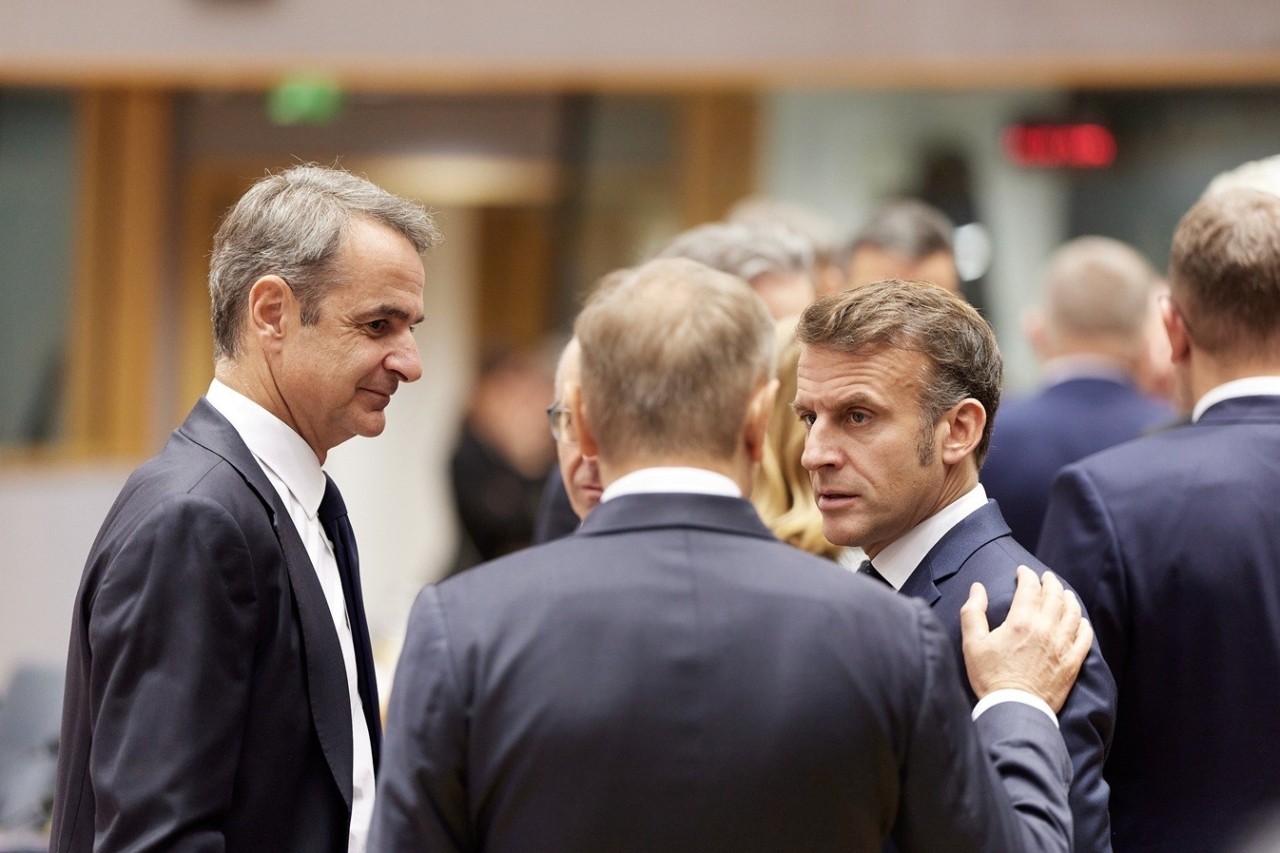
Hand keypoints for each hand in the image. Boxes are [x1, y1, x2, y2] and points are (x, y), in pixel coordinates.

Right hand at [960, 566, 1092, 711]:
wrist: (1014, 709)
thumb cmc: (990, 677)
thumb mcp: (972, 644)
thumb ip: (973, 612)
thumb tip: (978, 588)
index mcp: (1021, 622)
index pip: (1030, 588)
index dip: (1026, 575)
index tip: (1022, 571)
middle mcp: (1045, 629)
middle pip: (1054, 596)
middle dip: (1050, 582)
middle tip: (1046, 577)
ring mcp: (1062, 646)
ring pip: (1072, 613)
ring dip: (1069, 599)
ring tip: (1064, 593)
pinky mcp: (1072, 663)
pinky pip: (1085, 638)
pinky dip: (1084, 625)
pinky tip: (1081, 621)